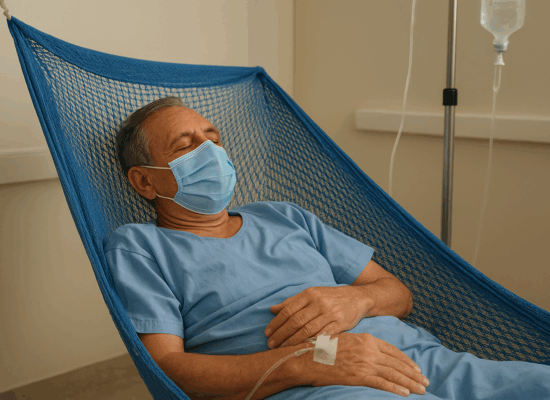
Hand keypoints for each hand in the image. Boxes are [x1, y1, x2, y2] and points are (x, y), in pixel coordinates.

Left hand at [265, 286, 364, 347]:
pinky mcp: (340, 323)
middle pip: (296, 321)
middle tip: (271, 344)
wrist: (357, 297)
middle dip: (281, 334)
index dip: (276, 323)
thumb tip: (272, 309)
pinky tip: (302, 349)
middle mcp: (318, 302)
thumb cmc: (330, 297)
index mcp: (309, 294)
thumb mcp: (311, 294)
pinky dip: (311, 343)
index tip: (267, 333)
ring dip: (293, 341)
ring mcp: (330, 313)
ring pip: (307, 329)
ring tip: (283, 349)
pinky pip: (323, 335)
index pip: (288, 310)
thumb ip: (292, 302)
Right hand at [303, 332, 429, 396]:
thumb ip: (360, 344)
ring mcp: (364, 363)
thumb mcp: (345, 339)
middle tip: (425, 381)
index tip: (416, 368)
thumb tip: (371, 351)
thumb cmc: (323, 348)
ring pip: (394, 374)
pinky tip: (405, 393)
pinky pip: (382, 383)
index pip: (393, 350)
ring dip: (410, 382)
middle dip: (413, 373)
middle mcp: (369, 349)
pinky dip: (395, 388)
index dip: (406, 360)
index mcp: (366, 339)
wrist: (307, 357)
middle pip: (397, 363)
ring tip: (421, 389)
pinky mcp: (359, 376)